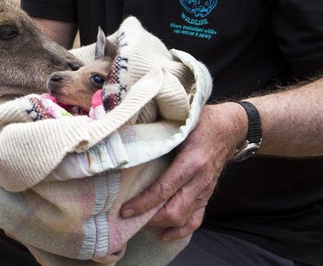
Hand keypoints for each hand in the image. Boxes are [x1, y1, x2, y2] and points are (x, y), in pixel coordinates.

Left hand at [119, 103, 244, 239]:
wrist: (230, 128)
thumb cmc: (201, 122)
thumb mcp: (180, 122)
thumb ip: (159, 132)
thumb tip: (128, 133)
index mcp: (191, 163)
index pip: (163, 190)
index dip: (143, 203)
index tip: (125, 210)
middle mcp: (199, 181)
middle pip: (173, 211)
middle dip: (148, 218)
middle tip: (127, 217)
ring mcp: (205, 191)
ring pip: (183, 219)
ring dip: (160, 224)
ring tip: (139, 222)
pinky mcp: (207, 196)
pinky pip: (196, 220)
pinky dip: (180, 231)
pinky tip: (163, 234)